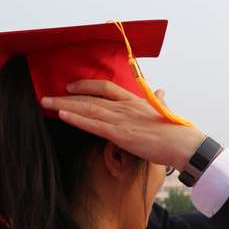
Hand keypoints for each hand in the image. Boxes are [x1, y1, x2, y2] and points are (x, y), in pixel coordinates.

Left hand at [41, 80, 206, 168]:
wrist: (182, 143)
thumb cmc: (175, 130)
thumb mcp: (164, 110)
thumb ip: (158, 99)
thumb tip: (161, 91)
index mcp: (134, 100)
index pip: (105, 87)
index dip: (86, 85)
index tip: (71, 87)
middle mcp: (124, 106)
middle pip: (90, 97)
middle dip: (65, 97)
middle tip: (46, 96)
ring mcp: (121, 119)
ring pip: (87, 109)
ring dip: (64, 106)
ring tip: (46, 104)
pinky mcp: (120, 134)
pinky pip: (93, 125)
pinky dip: (77, 119)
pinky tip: (63, 116)